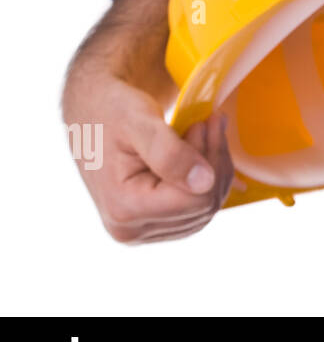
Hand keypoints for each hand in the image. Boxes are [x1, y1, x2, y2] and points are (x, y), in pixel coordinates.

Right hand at [63, 63, 233, 242]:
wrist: (90, 113)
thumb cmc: (110, 111)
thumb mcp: (138, 122)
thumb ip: (170, 153)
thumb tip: (205, 182)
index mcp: (123, 208)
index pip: (196, 199)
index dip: (209, 158)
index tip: (204, 123)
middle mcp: (131, 229)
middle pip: (204, 205)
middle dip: (214, 159)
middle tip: (208, 121)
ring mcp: (143, 230)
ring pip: (206, 208)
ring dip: (215, 167)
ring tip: (203, 131)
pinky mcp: (154, 223)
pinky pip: (197, 209)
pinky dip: (208, 178)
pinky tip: (200, 151)